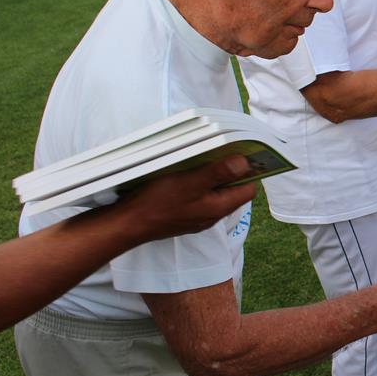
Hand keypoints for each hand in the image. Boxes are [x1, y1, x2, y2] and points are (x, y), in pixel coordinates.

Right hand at [119, 156, 256, 244]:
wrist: (128, 224)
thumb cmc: (158, 203)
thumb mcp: (190, 182)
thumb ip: (218, 173)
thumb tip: (244, 163)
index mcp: (219, 208)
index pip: (247, 189)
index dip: (248, 171)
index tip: (242, 153)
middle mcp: (211, 215)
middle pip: (231, 190)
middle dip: (229, 170)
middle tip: (220, 151)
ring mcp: (197, 216)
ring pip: (213, 192)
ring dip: (211, 176)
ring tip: (202, 159)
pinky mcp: (183, 214)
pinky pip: (198, 197)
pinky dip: (196, 184)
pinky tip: (185, 173)